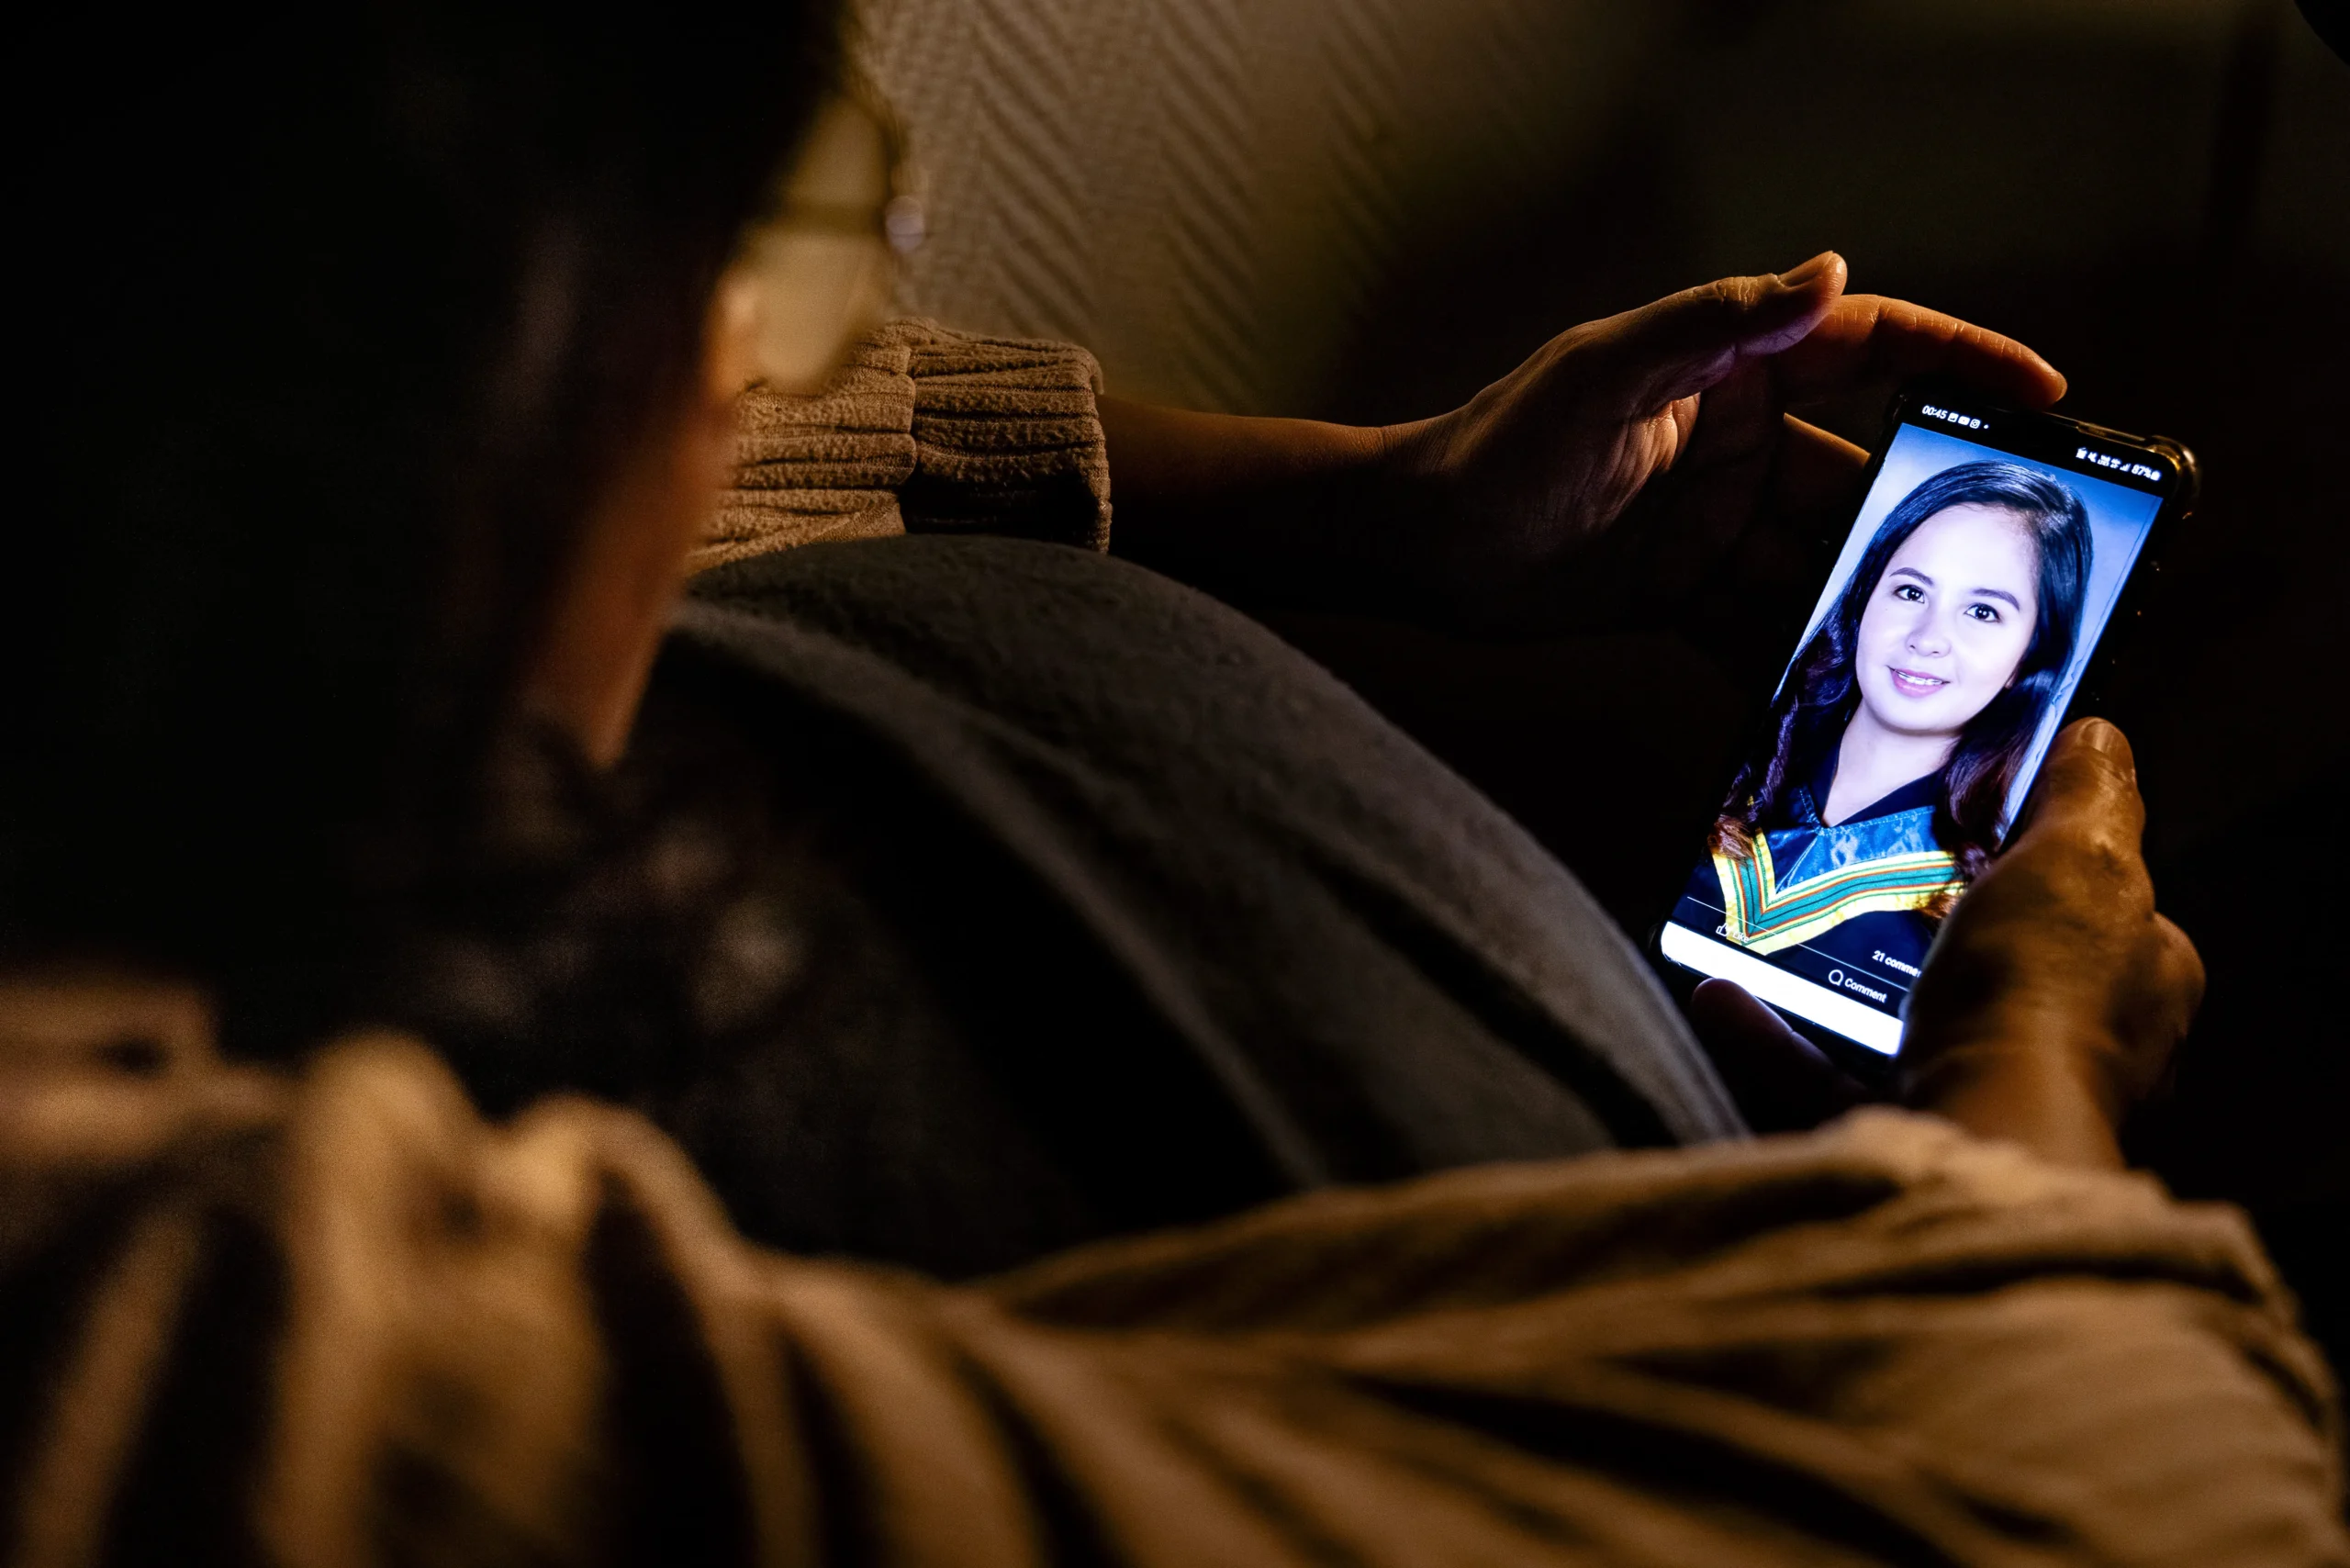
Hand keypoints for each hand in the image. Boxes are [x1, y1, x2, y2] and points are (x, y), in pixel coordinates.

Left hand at [1375, 254, 2065, 643]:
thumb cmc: (1496, 445)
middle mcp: (1736, 448)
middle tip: (1996, 568)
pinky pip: (1762, 630)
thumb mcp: (1605, 372)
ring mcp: (1715, 526)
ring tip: (1933, 657)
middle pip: (1857, 478)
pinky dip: (1798, 662)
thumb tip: (1832, 273)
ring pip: (1818, 565)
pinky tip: (1845, 702)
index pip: (1867, 349)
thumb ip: (1716, 324)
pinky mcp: (1684, 593)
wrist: (1418, 546)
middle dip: (1922, 521)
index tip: (2043, 394)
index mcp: (1730, 376)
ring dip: (1867, 607)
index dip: (1959, 362)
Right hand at [1687, 720, 2202, 1167]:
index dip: (2050, 857)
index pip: (2104, 906)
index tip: (1980, 816)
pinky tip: (1720, 991)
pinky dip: (1774, 1035)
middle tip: (1872, 864)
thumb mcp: (2084, 857)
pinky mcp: (1910, 1133)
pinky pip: (1830, 1077)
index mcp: (2136, 984)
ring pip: (1916, 1024)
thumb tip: (2094, 735)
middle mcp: (2078, 1051)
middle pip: (2007, 963)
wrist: (1975, 1138)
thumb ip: (2088, 792)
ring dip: (1847, 972)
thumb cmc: (2042, 997)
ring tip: (1785, 920)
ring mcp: (1994, 1097)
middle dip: (1939, 917)